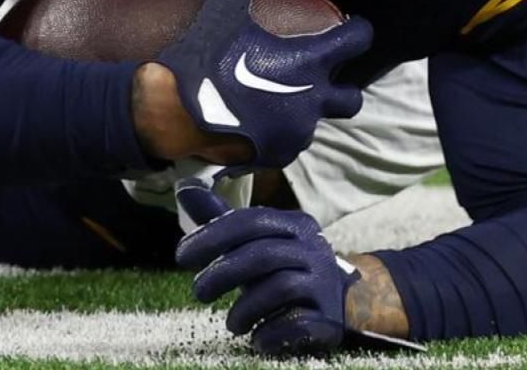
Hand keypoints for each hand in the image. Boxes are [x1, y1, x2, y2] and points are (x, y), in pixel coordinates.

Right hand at [152, 0, 369, 170]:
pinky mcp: (277, 155)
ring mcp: (296, 133)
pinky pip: (290, 144)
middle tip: (322, 76)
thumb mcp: (221, 13)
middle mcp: (313, 100)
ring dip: (306, 111)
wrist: (177, 114)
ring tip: (281, 100)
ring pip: (317, 122)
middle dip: (343, 87)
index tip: (352, 29)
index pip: (356, 41)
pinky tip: (259, 123)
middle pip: (352, 99)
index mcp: (309, 63)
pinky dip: (280, 133)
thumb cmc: (207, 60)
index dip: (357, 31)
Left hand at [175, 182, 423, 358]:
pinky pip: (299, 322)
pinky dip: (272, 331)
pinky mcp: (330, 316)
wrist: (344, 300)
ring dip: (245, 308)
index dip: (212, 237)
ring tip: (232, 324)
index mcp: (293, 224)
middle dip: (223, 273)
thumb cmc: (284, 267)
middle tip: (198, 292)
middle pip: (263, 254)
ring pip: (280, 287)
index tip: (182, 256)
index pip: (250, 221)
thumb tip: (184, 188)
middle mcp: (312, 248)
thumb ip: (221, 220)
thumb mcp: (254, 242)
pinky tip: (257, 338)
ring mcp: (324, 282)